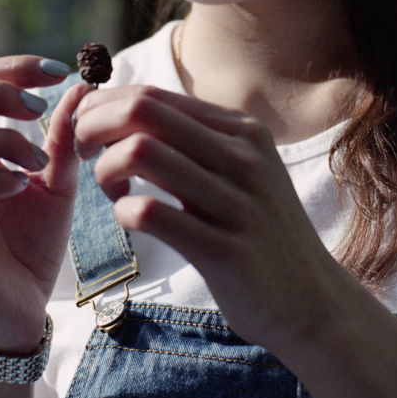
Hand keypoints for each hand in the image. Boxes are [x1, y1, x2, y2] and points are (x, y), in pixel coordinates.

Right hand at [0, 55, 90, 351]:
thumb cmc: (31, 245)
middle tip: (39, 107)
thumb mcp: (57, 183)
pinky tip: (24, 184)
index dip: (5, 67)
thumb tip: (85, 85)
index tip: (59, 72)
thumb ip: (64, 138)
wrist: (23, 315)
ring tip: (38, 160)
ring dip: (0, 138)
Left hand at [72, 85, 344, 350]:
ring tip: (112, 190)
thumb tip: (129, 109)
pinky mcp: (226, 250)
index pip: (153, 95)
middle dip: (94, 126)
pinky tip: (130, 220)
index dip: (104, 107)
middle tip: (84, 154)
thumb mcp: (241, 172)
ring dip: (106, 169)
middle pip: (142, 112)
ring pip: (141, 153)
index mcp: (241, 131)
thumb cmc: (260, 233)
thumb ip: (196, 141)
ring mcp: (237, 202)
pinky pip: (151, 214)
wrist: (312, 301)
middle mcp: (242, 157)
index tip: (87, 131)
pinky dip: (123, 212)